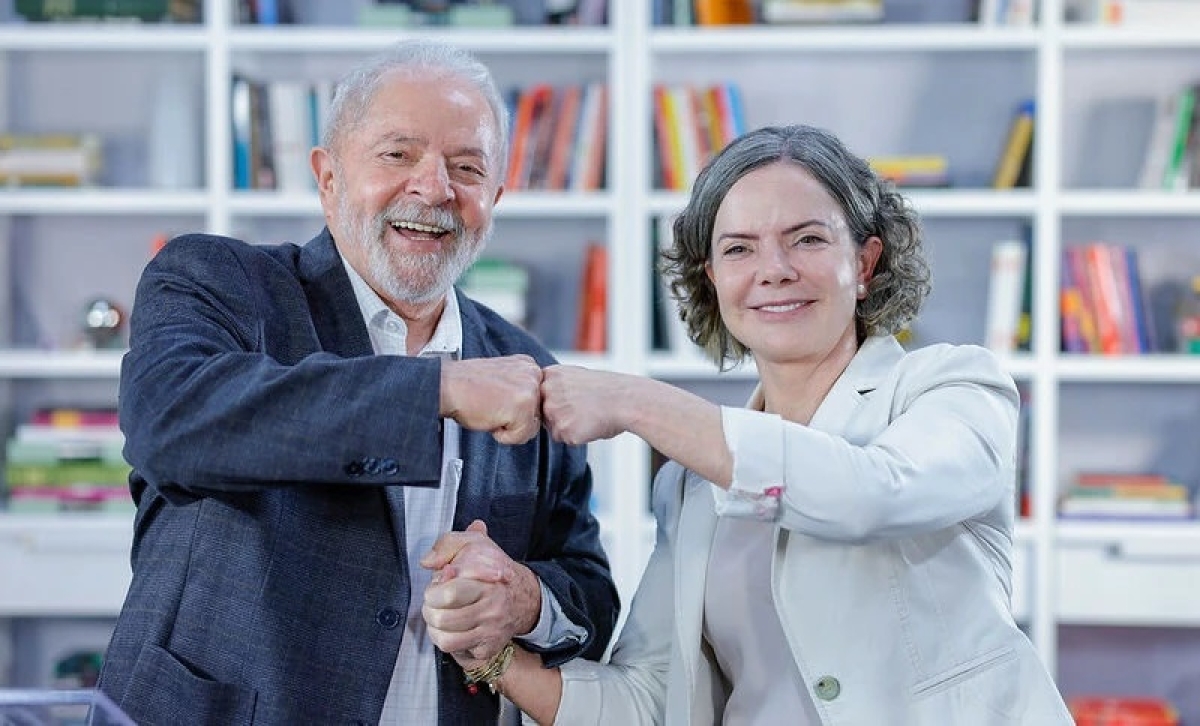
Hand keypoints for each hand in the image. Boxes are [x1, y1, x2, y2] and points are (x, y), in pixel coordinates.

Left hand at [421, 520, 540, 661]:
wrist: (523, 596)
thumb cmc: (492, 570)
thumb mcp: (472, 544)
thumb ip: (446, 545)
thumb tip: (427, 562)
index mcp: (487, 583)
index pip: (449, 594)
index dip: (433, 591)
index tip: (437, 586)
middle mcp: (492, 610)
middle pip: (442, 619)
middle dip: (430, 610)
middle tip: (435, 602)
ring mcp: (491, 632)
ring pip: (445, 640)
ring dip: (435, 628)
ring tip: (441, 615)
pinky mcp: (488, 648)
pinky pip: (456, 651)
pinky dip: (448, 639)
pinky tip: (454, 627)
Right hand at [440, 356, 542, 444]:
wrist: (445, 386)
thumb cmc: (466, 387)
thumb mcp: (502, 378)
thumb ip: (520, 387)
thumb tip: (531, 410)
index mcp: (528, 365)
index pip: (537, 400)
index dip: (516, 409)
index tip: (499, 401)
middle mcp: (533, 374)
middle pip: (537, 415)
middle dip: (515, 420)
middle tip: (492, 406)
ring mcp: (530, 389)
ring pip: (531, 427)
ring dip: (509, 428)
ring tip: (491, 411)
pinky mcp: (522, 407)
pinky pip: (520, 436)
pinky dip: (503, 436)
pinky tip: (489, 418)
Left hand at [540, 364, 629, 444]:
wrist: (627, 400)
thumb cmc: (608, 390)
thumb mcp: (576, 376)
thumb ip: (557, 386)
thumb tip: (544, 400)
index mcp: (550, 375)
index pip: (539, 396)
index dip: (558, 401)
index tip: (574, 399)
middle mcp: (547, 390)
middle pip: (542, 413)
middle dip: (559, 415)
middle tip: (583, 408)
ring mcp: (553, 410)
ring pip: (552, 428)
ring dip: (568, 427)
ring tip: (588, 415)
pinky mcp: (562, 429)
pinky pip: (564, 439)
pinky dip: (576, 437)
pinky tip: (590, 425)